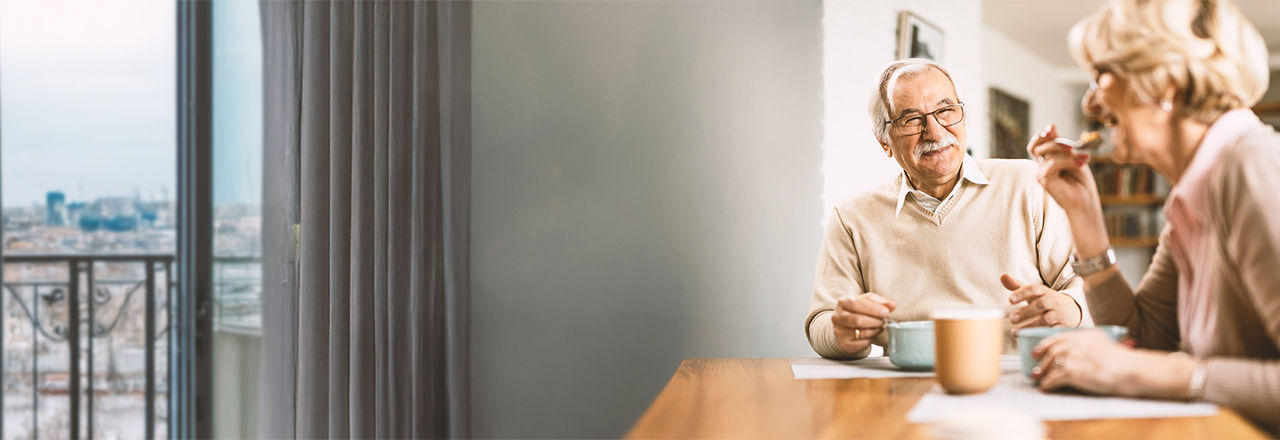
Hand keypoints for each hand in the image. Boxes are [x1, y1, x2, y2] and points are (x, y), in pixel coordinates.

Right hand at [831, 293, 896, 353]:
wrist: (847, 323)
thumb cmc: (859, 310)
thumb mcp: (868, 301)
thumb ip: (880, 301)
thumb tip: (892, 305)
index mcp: (843, 302)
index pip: (855, 304)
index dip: (872, 309)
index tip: (886, 312)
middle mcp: (837, 316)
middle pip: (857, 320)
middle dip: (875, 321)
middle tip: (884, 321)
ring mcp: (839, 331)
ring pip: (861, 333)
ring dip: (875, 330)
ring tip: (879, 327)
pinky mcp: (843, 343)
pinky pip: (861, 344)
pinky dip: (869, 340)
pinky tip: (871, 335)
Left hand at [1002, 274, 1080, 328]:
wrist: (1072, 310)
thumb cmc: (1046, 300)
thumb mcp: (1034, 293)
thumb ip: (1017, 286)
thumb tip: (1002, 276)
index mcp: (1044, 291)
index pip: (1033, 289)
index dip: (1022, 293)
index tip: (1010, 300)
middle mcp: (1052, 301)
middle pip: (1040, 304)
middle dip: (1025, 312)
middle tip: (1012, 318)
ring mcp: (1059, 314)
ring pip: (1046, 320)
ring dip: (1030, 326)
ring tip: (1015, 332)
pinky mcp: (1063, 326)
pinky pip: (1053, 331)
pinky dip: (1042, 335)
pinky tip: (1030, 338)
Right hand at [1026, 124, 1098, 215]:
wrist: (1085, 202)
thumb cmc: (1080, 182)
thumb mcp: (1072, 156)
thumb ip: (1060, 144)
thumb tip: (1050, 125)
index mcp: (1046, 162)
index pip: (1035, 145)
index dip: (1041, 136)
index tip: (1051, 127)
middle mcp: (1040, 167)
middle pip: (1039, 146)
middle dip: (1056, 142)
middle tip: (1074, 147)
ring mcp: (1040, 174)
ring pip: (1047, 152)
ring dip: (1067, 152)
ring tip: (1083, 158)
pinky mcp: (1043, 179)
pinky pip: (1053, 162)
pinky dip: (1068, 160)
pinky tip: (1081, 163)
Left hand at [1036, 331, 1199, 398]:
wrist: (1130, 371)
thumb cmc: (1124, 362)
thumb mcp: (1107, 343)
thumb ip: (1092, 343)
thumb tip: (1081, 349)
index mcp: (1086, 335)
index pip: (1059, 336)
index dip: (1045, 343)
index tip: (1038, 349)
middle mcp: (1077, 343)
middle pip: (1052, 349)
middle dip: (1040, 358)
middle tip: (1034, 365)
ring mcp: (1073, 357)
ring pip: (1050, 364)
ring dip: (1042, 372)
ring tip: (1037, 378)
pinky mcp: (1072, 372)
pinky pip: (1054, 378)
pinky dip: (1048, 384)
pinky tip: (1046, 388)